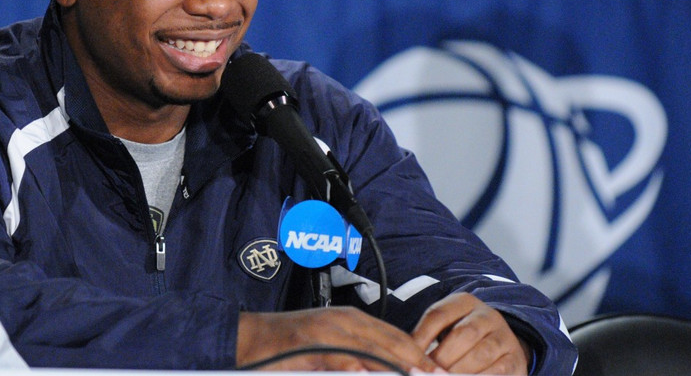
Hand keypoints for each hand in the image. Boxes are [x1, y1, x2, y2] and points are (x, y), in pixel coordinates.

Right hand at [237, 307, 444, 371]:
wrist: (248, 339)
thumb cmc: (288, 348)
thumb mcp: (329, 348)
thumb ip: (358, 356)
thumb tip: (383, 370)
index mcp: (351, 319)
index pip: (397, 337)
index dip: (422, 357)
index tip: (442, 374)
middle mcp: (343, 320)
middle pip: (392, 342)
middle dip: (419, 363)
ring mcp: (326, 330)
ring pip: (373, 350)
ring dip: (397, 367)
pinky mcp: (309, 343)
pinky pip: (341, 357)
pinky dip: (358, 368)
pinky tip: (368, 374)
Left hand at [411, 293, 530, 373]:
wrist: (501, 344)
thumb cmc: (463, 337)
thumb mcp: (446, 327)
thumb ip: (428, 336)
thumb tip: (408, 354)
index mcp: (464, 302)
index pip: (439, 314)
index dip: (422, 336)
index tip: (410, 354)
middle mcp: (488, 316)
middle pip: (463, 334)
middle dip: (443, 357)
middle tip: (428, 371)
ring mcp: (504, 337)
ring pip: (481, 354)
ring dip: (459, 371)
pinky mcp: (515, 360)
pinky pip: (497, 372)